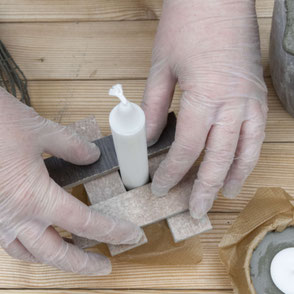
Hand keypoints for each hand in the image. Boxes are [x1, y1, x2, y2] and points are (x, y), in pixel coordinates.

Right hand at [0, 88, 141, 274]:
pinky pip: (12, 242)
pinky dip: (32, 248)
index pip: (83, 222)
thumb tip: (92, 156)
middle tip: (105, 267)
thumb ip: (71, 147)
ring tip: (76, 257)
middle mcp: (14, 215)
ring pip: (30, 254)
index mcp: (32, 196)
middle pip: (55, 253)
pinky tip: (41, 239)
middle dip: (83, 264)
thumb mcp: (41, 131)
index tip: (130, 235)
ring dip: (56, 260)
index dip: (111, 230)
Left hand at [142, 0, 267, 218]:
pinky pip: (257, 134)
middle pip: (218, 159)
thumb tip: (150, 137)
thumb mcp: (161, 67)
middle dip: (204, 188)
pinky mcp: (257, 94)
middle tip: (194, 210)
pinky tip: (239, 166)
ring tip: (221, 196)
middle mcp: (233, 103)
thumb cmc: (187, 24)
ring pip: (244, 151)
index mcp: (206, 96)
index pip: (187, 148)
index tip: (161, 187)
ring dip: (232, 177)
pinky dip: (248, 155)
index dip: (173, 172)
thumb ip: (155, 107)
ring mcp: (250, 99)